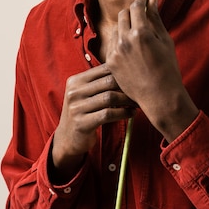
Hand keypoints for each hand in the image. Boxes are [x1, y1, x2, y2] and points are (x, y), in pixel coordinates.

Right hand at [51, 63, 134, 181]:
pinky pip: (108, 114)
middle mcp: (74, 92)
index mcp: (75, 81)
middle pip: (108, 81)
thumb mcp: (85, 94)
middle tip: (141, 90)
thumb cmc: (83, 112)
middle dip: (128, 86)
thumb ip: (100, 82)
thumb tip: (130, 70)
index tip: (137, 78)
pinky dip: (123, 113)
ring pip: (110, 97)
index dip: (123, 72)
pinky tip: (131, 114)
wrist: (67, 139)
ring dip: (127, 100)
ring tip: (137, 103)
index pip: (104, 69)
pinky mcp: (82, 123)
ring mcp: (76, 108)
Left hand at [106, 0, 198, 141]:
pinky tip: (130, 48)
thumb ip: (156, 18)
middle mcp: (125, 40)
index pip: (136, 7)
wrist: (159, 96)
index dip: (141, 1)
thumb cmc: (167, 68)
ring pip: (116, 28)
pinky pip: (112, 43)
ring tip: (137, 35)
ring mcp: (115, 51)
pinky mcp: (110, 62)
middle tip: (141, 16)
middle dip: (132, 12)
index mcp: (141, 33)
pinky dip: (120, 41)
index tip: (144, 0)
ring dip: (125, 26)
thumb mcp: (165, 40)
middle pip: (123, 14)